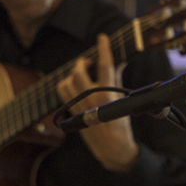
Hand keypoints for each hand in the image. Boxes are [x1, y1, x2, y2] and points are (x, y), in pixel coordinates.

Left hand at [57, 34, 138, 172]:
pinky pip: (62, 91)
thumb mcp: (123, 99)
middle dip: (82, 63)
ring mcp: (79, 106)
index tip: (102, 38)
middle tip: (89, 63)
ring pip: (66, 81)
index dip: (104, 48)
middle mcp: (91, 99)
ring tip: (82, 73)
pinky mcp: (72, 111)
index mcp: (108, 94)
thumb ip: (117, 78)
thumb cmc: (121, 124)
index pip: (105, 65)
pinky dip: (65, 83)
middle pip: (79, 71)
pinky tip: (74, 84)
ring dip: (73, 73)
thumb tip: (117, 61)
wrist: (112, 147)